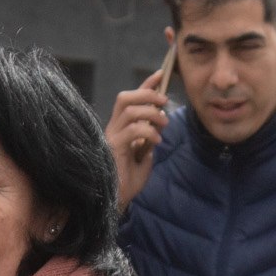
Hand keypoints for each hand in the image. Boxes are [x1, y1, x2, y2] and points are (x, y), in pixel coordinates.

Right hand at [105, 69, 171, 208]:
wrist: (116, 201)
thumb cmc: (128, 182)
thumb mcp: (144, 157)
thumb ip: (148, 141)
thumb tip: (157, 128)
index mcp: (120, 129)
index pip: (130, 100)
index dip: (145, 85)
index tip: (161, 74)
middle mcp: (112, 129)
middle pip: (125, 98)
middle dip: (146, 94)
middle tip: (164, 101)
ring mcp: (110, 138)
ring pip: (128, 110)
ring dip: (150, 112)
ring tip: (163, 123)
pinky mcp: (113, 148)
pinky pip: (131, 130)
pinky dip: (148, 131)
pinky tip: (156, 142)